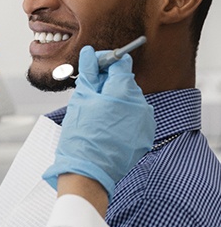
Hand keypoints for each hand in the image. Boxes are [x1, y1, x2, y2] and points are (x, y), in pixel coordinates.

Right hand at [43, 45, 155, 200]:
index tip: (94, 67)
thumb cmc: (81, 136)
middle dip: (108, 82)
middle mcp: (141, 104)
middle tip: (90, 92)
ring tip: (96, 113)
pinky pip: (134, 117)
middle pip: (125, 81)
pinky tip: (106, 126)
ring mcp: (145, 122)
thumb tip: (90, 53)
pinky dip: (122, 116)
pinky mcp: (145, 136)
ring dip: (114, 100)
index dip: (106, 61)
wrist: (88, 174)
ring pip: (129, 99)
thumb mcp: (81, 99)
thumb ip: (89, 72)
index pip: (121, 62)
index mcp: (124, 91)